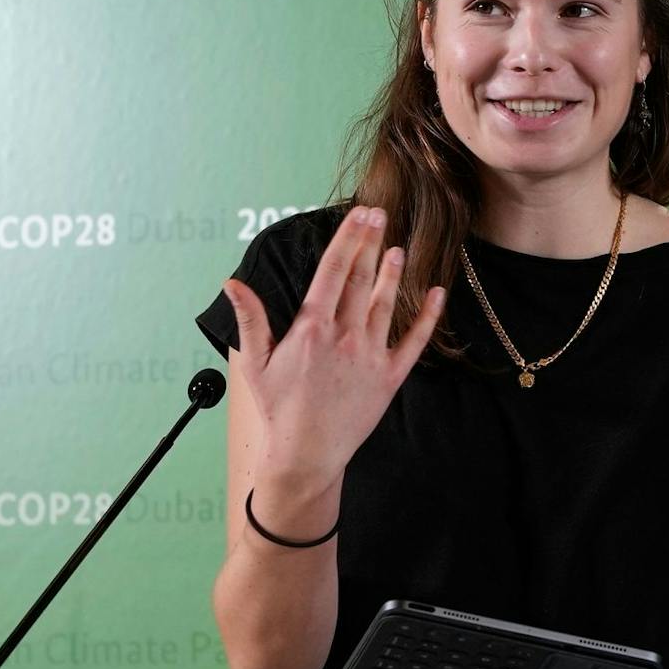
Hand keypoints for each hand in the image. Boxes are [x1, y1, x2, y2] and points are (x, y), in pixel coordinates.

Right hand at [223, 206, 443, 488]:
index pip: (332, 272)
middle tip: (380, 213)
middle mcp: (344, 337)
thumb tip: (232, 283)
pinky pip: (413, 341)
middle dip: (369, 244)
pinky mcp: (389, 377)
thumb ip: (251, 319)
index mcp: (311, 329)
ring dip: (392, 274)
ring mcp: (369, 356)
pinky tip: (437, 294)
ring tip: (398, 248)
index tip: (360, 215)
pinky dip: (427, 317)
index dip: (348, 239)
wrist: (306, 454)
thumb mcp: (255, 362)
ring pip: (385, 304)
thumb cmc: (278, 408)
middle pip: (359, 280)